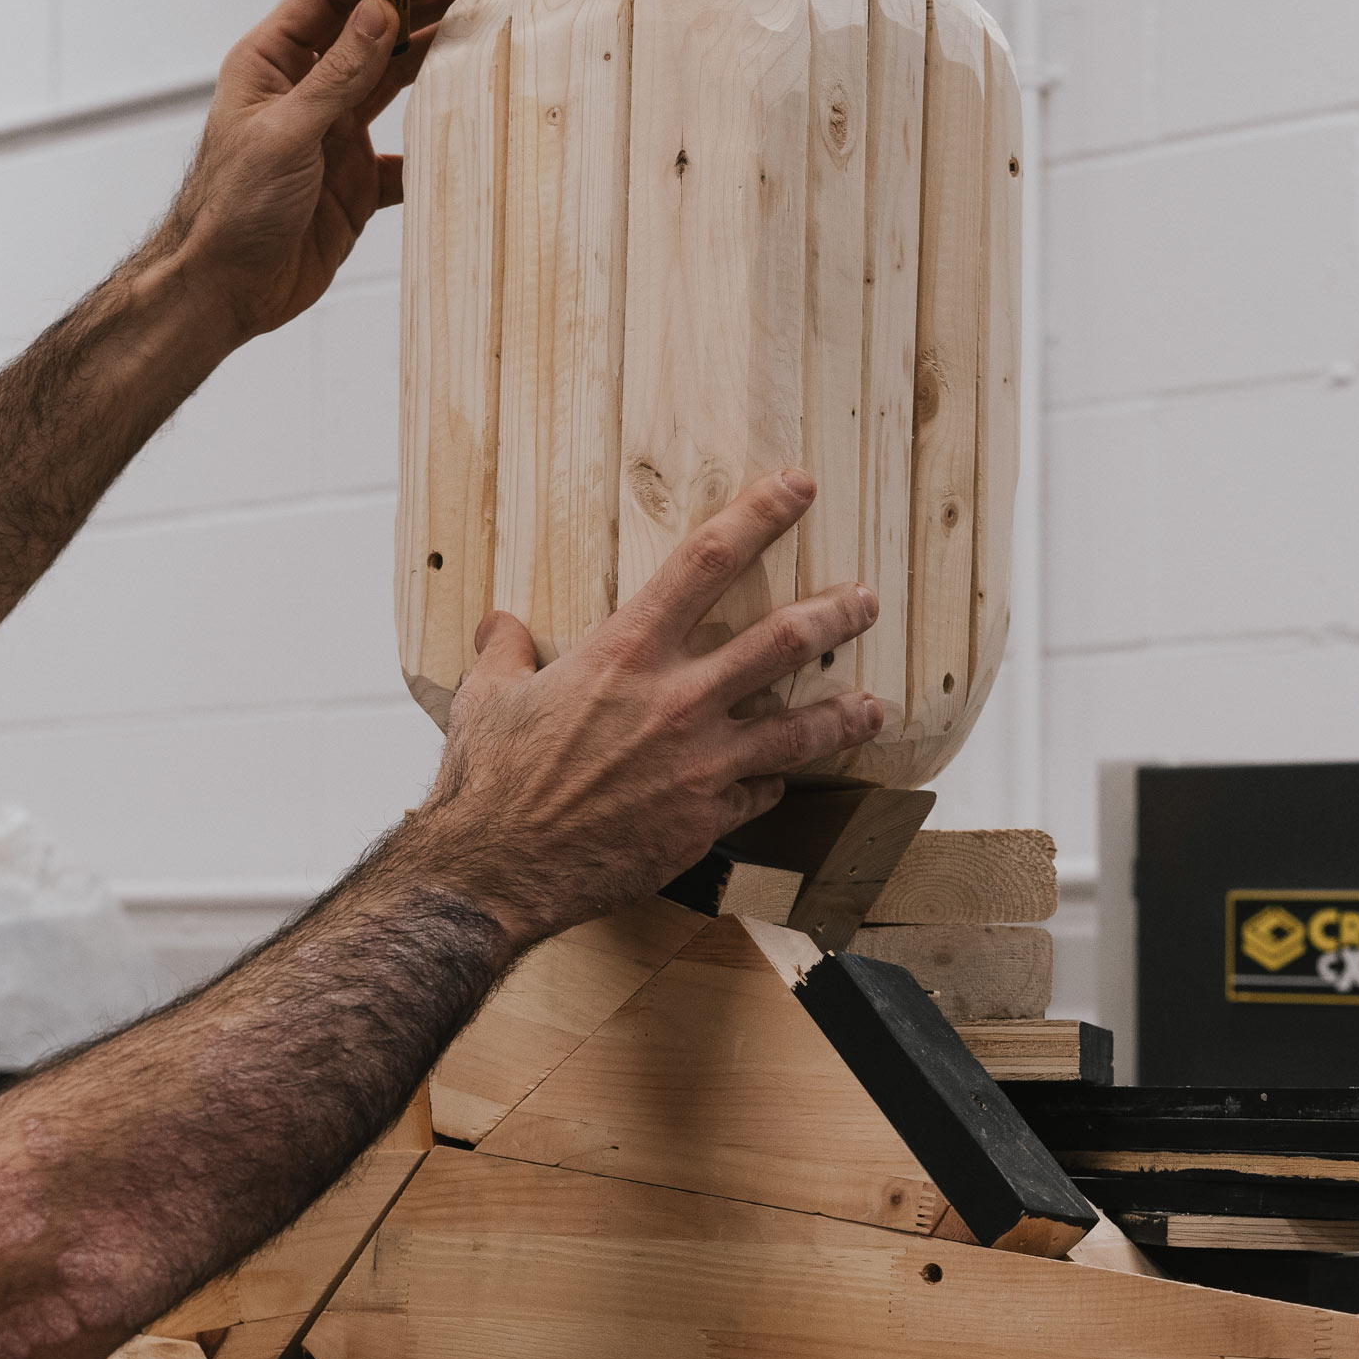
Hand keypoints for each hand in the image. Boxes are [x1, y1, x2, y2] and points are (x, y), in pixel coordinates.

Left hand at [151, 0, 509, 345]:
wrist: (224, 291)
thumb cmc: (232, 209)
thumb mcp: (285, 133)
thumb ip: (336, 75)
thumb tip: (381, 11)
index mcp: (274, 62)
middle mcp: (308, 90)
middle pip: (375, 31)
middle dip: (428, 8)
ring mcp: (335, 134)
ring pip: (396, 83)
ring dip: (440, 62)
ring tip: (490, 40)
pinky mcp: (356, 181)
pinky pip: (407, 154)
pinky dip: (437, 143)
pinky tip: (471, 130)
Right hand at [399, 472, 885, 948]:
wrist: (499, 871)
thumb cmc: (489, 783)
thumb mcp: (486, 699)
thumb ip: (505, 652)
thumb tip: (501, 624)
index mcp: (625, 655)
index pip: (706, 562)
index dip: (760, 515)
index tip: (797, 487)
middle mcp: (677, 702)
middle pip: (781, 642)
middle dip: (834, 615)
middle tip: (864, 602)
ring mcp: (701, 765)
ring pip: (799, 729)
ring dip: (842, 714)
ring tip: (872, 708)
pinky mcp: (705, 822)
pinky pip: (759, 793)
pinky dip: (769, 783)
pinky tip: (777, 780)